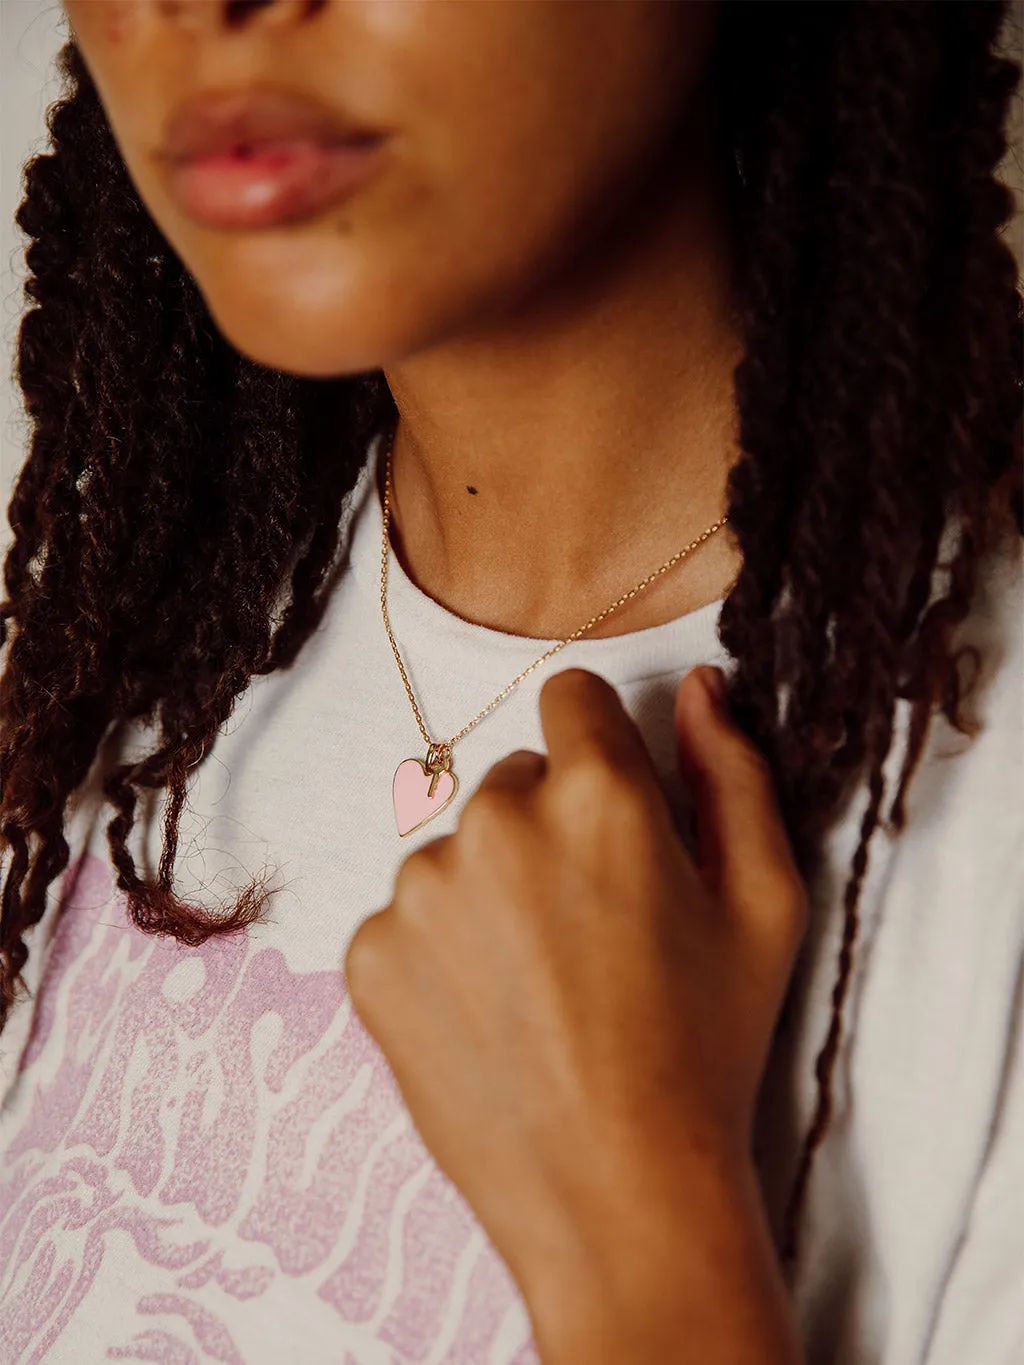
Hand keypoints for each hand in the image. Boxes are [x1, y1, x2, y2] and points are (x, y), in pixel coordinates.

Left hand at [344, 665, 807, 1363]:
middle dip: (548, 830)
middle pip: (514, 780)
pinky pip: (405, 918)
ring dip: (490, 893)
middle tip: (588, 930)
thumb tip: (696, 686)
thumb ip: (732, 772)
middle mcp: (494, 819)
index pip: (571, 698)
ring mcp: (419, 889)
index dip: (599, 753)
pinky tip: (488, 1016)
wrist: (617, 1195)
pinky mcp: (367, 954)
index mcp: (596, 794)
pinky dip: (438, 952)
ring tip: (539, 987)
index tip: (611, 816)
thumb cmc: (705, 1047)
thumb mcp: (765, 902)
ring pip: (456, 850)